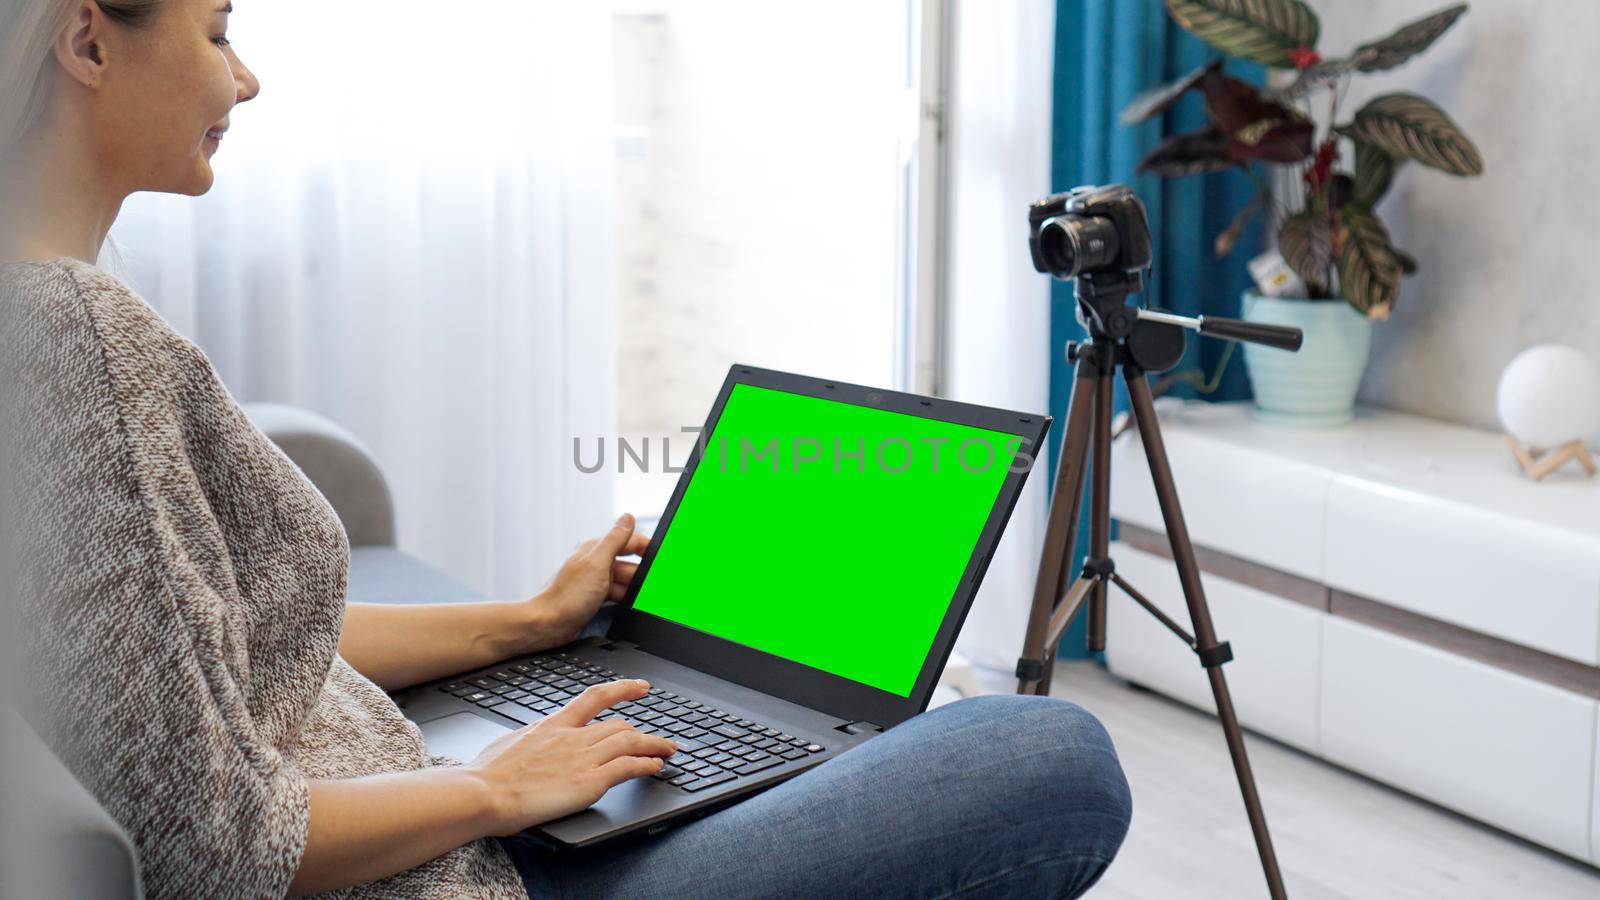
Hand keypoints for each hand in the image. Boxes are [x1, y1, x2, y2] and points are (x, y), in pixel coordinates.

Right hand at [468, 679, 675, 834]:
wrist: (483, 792)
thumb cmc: (487, 774)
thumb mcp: (509, 743)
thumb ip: (529, 739)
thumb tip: (530, 741)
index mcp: (553, 725)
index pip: (595, 697)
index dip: (622, 689)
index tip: (640, 686)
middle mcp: (572, 737)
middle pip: (619, 725)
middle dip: (642, 732)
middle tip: (657, 737)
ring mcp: (582, 758)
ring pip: (631, 742)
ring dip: (654, 746)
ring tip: (668, 750)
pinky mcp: (589, 782)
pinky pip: (628, 768)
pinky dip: (647, 765)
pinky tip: (656, 767)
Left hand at [529, 513, 650, 645]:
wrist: (547, 625)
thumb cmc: (567, 596)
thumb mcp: (597, 564)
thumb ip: (615, 540)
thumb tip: (628, 517)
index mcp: (596, 548)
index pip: (629, 541)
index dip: (647, 548)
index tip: (662, 558)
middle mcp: (596, 562)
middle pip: (630, 563)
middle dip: (641, 575)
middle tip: (652, 588)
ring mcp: (596, 580)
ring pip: (625, 581)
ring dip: (633, 589)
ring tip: (641, 600)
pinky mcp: (594, 596)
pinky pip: (618, 594)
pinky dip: (625, 598)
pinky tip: (630, 605)